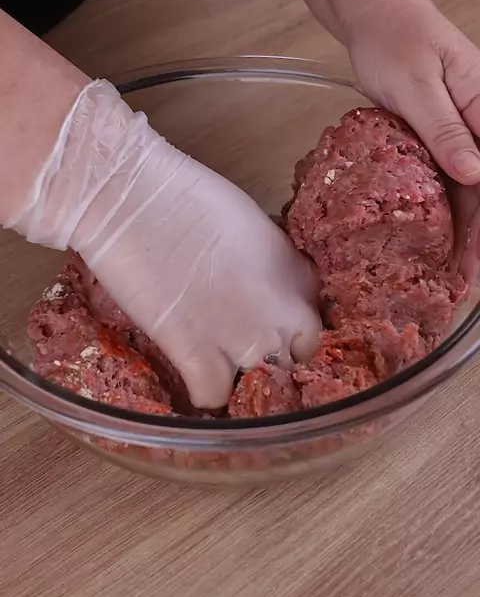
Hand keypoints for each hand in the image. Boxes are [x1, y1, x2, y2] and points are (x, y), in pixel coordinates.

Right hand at [7, 80, 320, 408]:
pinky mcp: (200, 359)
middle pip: (292, 360)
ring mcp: (246, 341)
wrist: (135, 200)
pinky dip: (201, 394)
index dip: (289, 331)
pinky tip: (189, 374)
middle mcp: (284, 314)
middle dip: (269, 358)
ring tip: (210, 361)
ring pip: (259, 385)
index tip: (266, 327)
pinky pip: (213, 398)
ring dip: (238, 379)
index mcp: (299, 277)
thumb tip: (271, 291)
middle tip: (234, 344)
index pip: (314, 326)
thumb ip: (275, 269)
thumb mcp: (256, 229)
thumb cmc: (189, 197)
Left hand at [346, 0, 479, 284]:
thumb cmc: (396, 41)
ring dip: (466, 231)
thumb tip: (475, 174)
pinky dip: (445, 212)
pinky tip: (439, 242)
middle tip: (469, 280)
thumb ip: (445, 129)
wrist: (377, 18)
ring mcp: (461, 134)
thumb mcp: (417, 85)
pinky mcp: (439, 140)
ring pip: (470, 190)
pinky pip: (447, 181)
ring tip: (458, 273)